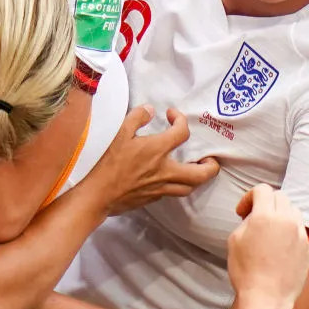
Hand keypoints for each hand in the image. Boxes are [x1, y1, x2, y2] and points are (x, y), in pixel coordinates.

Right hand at [85, 106, 219, 215]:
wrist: (97, 194)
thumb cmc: (106, 163)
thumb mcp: (118, 132)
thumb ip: (137, 117)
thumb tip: (150, 109)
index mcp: (157, 150)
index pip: (182, 133)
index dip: (181, 120)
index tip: (172, 116)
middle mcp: (164, 170)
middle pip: (200, 174)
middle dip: (210, 167)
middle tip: (210, 159)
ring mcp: (160, 187)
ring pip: (189, 187)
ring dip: (197, 179)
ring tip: (196, 171)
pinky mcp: (153, 198)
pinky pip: (173, 192)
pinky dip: (178, 185)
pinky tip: (171, 179)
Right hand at [229, 185, 308, 308]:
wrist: (267, 299)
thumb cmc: (245, 271)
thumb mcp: (234, 240)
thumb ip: (246, 221)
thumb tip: (254, 217)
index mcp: (266, 216)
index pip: (262, 189)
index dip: (249, 197)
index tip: (242, 212)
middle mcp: (287, 221)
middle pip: (280, 197)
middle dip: (266, 203)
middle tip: (256, 219)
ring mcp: (301, 235)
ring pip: (294, 212)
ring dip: (281, 215)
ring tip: (270, 231)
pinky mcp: (308, 250)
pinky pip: (300, 231)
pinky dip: (290, 232)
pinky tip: (280, 248)